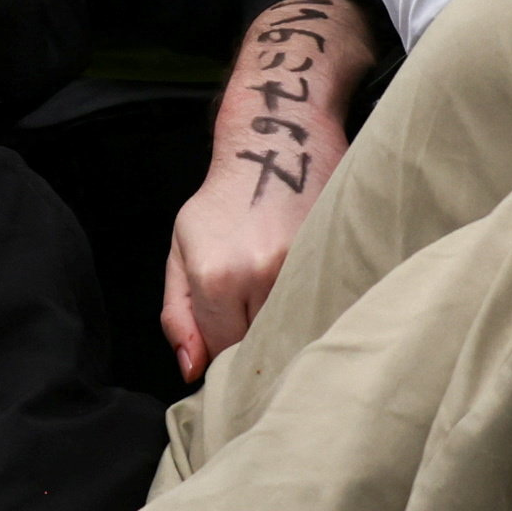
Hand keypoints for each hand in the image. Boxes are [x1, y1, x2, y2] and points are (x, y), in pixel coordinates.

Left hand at [162, 0, 375, 377]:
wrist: (276, 140)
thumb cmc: (222, 199)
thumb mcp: (181, 251)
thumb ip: (177, 314)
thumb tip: (191, 370)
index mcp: (215, 277)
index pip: (222, 351)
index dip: (223, 354)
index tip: (229, 341)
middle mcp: (259, 275)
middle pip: (259, 345)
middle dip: (255, 344)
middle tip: (254, 321)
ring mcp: (301, 265)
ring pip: (293, 328)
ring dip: (286, 326)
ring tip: (278, 302)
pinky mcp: (334, 256)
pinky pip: (321, 305)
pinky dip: (312, 306)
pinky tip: (306, 291)